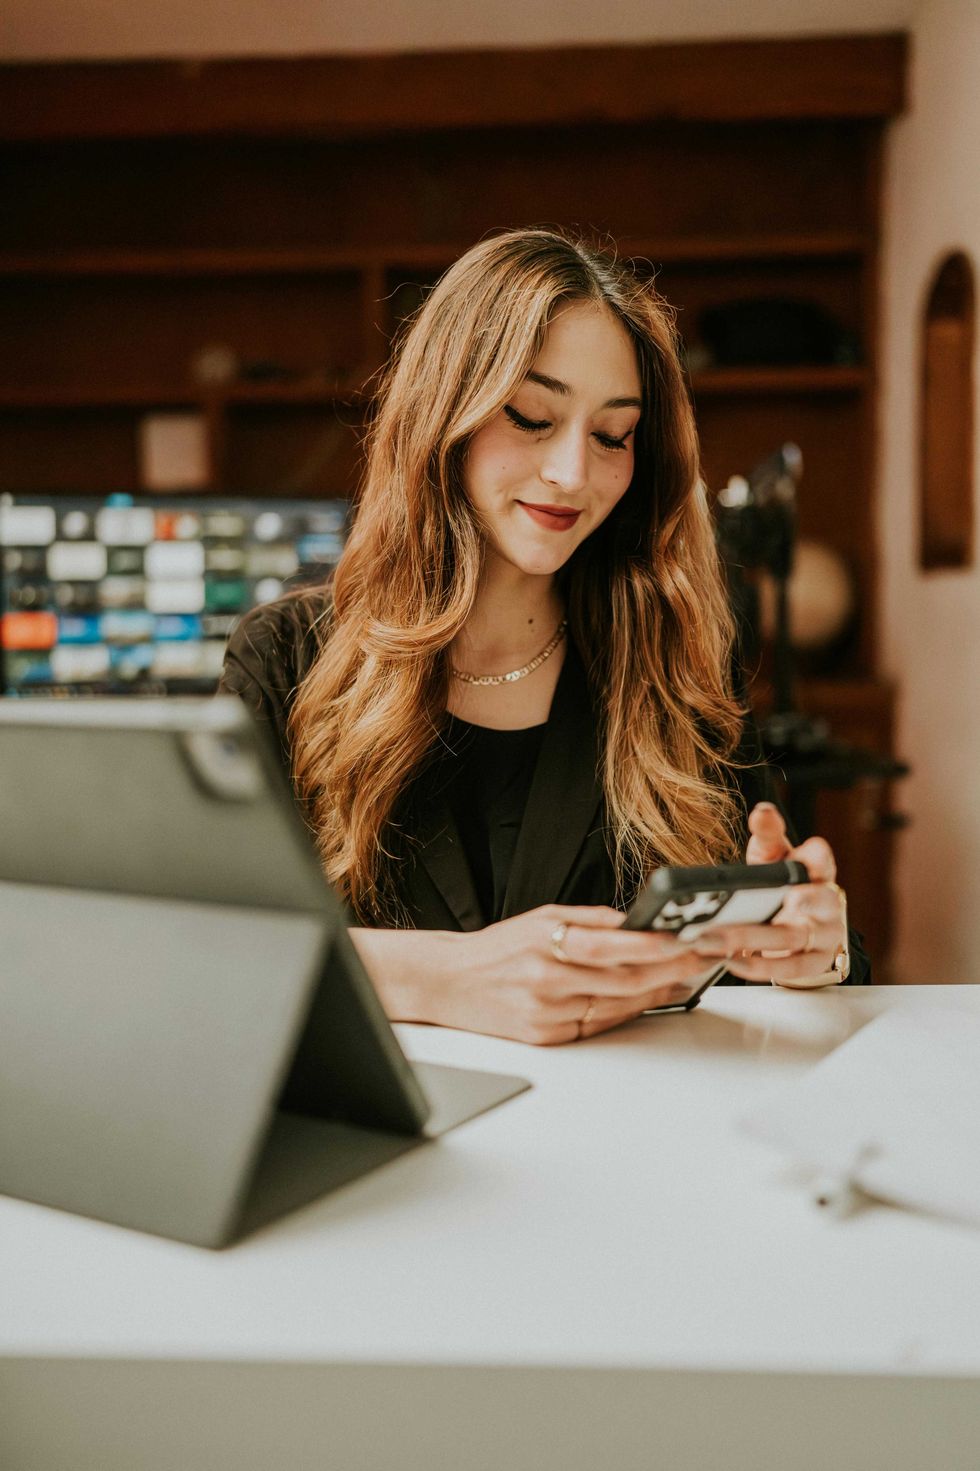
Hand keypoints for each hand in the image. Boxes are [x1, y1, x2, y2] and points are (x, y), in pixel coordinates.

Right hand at [353, 904, 713, 1044]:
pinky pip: (600, 1025)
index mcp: (547, 944)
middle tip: (703, 958)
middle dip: (671, 969)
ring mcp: (549, 1014)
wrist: (449, 983)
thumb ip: (591, 920)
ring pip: (618, 1006)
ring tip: (685, 976)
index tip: (688, 939)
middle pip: (625, 980)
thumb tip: (638, 922)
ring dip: (657, 992)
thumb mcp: (541, 917)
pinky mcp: (548, 1038)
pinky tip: (648, 998)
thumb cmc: (498, 948)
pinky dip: (628, 1012)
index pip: (614, 946)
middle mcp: (549, 981)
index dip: (656, 946)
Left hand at [690, 802, 848, 987]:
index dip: (817, 857)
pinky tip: (730, 961)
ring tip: (714, 937)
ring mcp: (823, 936)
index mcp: (819, 872)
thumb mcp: (775, 858)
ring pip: (792, 938)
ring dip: (751, 938)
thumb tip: (762, 812)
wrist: (799, 928)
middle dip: (794, 901)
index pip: (823, 860)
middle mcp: (827, 903)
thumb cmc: (784, 885)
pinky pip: (790, 969)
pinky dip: (759, 968)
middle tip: (768, 900)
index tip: (805, 854)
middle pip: (813, 901)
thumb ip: (768, 835)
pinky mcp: (814, 964)